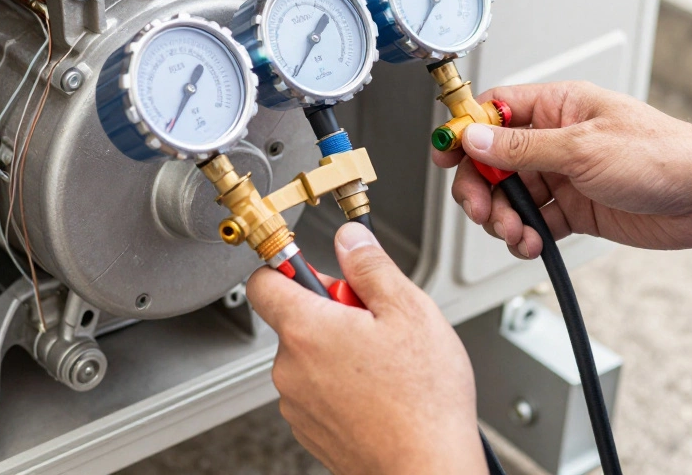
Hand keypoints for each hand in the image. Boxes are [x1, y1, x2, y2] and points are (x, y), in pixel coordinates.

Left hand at [247, 224, 487, 474]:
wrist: (427, 468)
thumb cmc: (423, 401)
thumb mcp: (409, 310)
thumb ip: (371, 266)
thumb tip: (350, 239)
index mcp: (306, 330)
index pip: (264, 280)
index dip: (289, 266)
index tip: (313, 265)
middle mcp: (290, 369)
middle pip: (296, 319)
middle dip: (333, 312)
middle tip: (377, 324)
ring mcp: (298, 405)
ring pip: (310, 358)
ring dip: (339, 351)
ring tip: (386, 364)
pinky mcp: (311, 431)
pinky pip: (318, 392)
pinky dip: (342, 386)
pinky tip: (380, 392)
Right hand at [433, 81, 691, 260]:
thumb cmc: (664, 155)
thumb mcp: (583, 149)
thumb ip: (522, 147)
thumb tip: (475, 139)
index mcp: (558, 106)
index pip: (494, 111)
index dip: (465, 131)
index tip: (446, 154)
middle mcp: (557, 139)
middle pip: (492, 160)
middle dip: (479, 188)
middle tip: (482, 209)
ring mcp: (564, 175)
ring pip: (510, 196)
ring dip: (503, 218)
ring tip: (516, 233)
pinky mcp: (575, 209)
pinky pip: (533, 222)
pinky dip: (525, 236)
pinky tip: (533, 243)